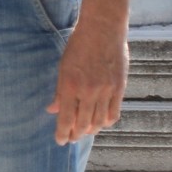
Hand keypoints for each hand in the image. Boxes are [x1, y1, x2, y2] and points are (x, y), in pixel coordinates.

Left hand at [49, 22, 126, 143]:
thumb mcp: (63, 66)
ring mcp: (106, 91)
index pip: (66, 118)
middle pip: (83, 124)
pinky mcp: (119, 88)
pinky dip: (106, 122)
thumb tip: (53, 110)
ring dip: (91, 130)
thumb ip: (59, 91)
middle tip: (72, 139)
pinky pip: (113, 113)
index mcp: (70, 86)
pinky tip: (101, 123)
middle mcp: (88, 91)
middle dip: (76, 135)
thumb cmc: (78, 45)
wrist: (102, 30)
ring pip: (99, 122)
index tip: (60, 141)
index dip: (63, 133)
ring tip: (85, 132)